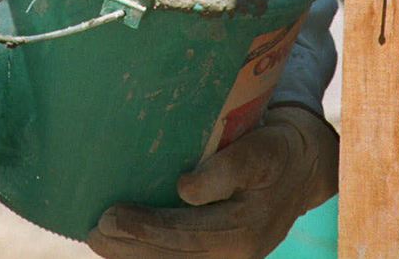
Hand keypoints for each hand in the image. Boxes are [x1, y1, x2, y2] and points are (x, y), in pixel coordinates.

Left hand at [86, 106, 338, 258]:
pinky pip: (184, 258)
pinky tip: (126, 247)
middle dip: (130, 247)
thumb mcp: (258, 150)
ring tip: (99, 240)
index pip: (184, 235)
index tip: (109, 217)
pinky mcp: (222, 251)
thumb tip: (186, 188)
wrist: (304, 166)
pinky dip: (153, 254)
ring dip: (135, 256)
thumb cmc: (275, 150)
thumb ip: (226, 168)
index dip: (144, 229)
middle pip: (174, 256)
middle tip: (94, 231)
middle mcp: (235, 252)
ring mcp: (228, 256)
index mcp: (242, 230)